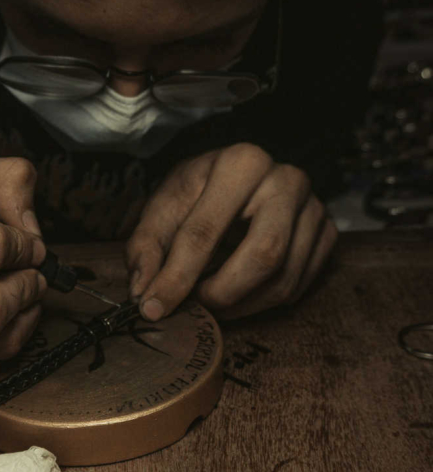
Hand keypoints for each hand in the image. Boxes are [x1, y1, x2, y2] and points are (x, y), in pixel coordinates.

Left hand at [126, 144, 336, 319]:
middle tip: (196, 305)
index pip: (206, 230)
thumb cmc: (199, 192)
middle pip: (264, 255)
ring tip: (212, 300)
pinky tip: (240, 293)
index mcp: (241, 163)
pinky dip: (264, 302)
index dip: (176, 276)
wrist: (239, 177)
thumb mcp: (164, 207)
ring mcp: (314, 206)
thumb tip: (144, 293)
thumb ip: (147, 248)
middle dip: (223, 293)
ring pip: (285, 278)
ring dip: (242, 305)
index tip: (154, 308)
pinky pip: (299, 286)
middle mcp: (287, 179)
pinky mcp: (327, 233)